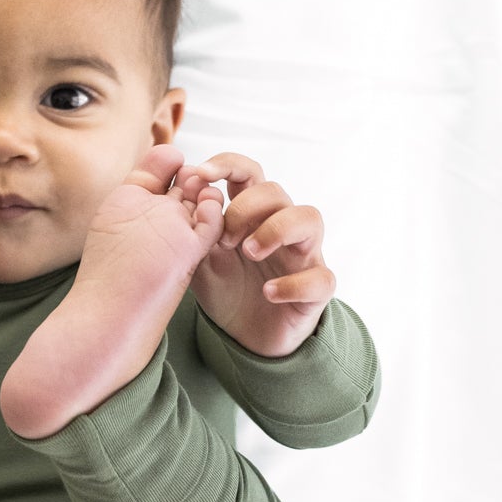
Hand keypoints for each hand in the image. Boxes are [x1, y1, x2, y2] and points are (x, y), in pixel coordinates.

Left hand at [178, 153, 336, 357]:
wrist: (244, 336)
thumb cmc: (227, 288)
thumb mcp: (200, 257)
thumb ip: (192, 228)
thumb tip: (180, 186)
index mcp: (252, 215)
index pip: (249, 173)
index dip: (229, 165)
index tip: (202, 174)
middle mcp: (282, 227)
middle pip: (276, 191)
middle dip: (245, 207)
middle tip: (224, 238)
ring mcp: (303, 256)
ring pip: (310, 219)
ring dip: (276, 229)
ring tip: (249, 252)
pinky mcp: (316, 291)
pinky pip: (321, 278)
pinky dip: (294, 283)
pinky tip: (269, 292)